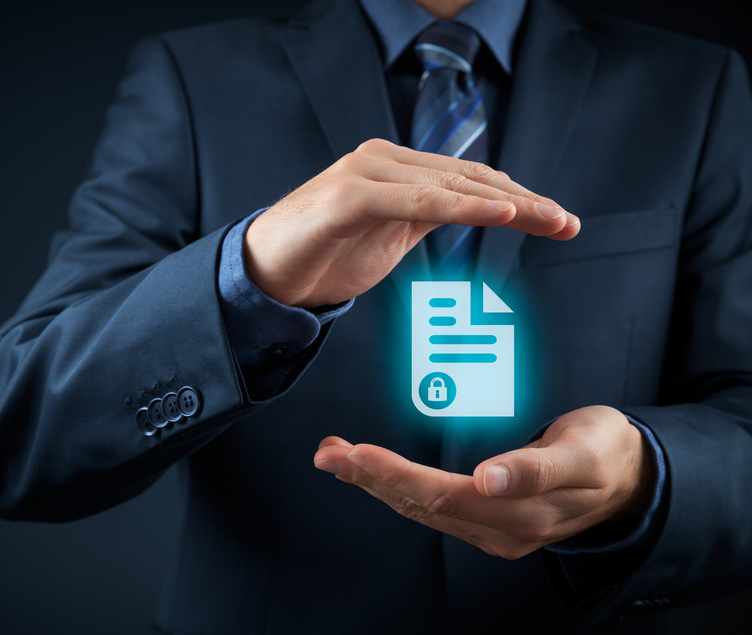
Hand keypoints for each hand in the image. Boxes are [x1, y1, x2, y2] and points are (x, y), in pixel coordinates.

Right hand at [244, 139, 579, 308]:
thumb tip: (474, 214)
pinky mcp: (350, 195)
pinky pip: (415, 199)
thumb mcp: (390, 237)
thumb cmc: (324, 256)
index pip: (468, 179)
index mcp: (397, 169)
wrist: (264, 275)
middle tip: (567, 223)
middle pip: (468, 177)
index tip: (558, 221)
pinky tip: (497, 212)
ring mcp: (366, 173)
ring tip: (547, 219)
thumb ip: (427, 218)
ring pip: (448, 184)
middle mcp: (384, 160)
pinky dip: (460, 205)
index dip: (518, 198)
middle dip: (524, 201)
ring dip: (504, 202)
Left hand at [312, 406, 654, 558]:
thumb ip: (539, 467)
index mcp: (523, 511)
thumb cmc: (605, 453)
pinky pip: (431, 509)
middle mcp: (501, 528)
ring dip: (374, 484)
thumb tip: (491, 479)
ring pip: (420, 509)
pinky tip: (372, 474)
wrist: (630, 479)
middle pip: (421, 505)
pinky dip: (395, 489)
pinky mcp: (488, 523)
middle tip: (329, 453)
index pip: (444, 495)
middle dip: (370, 478)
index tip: (358, 455)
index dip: (396, 476)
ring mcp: (493, 530)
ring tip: (336, 458)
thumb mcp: (584, 451)